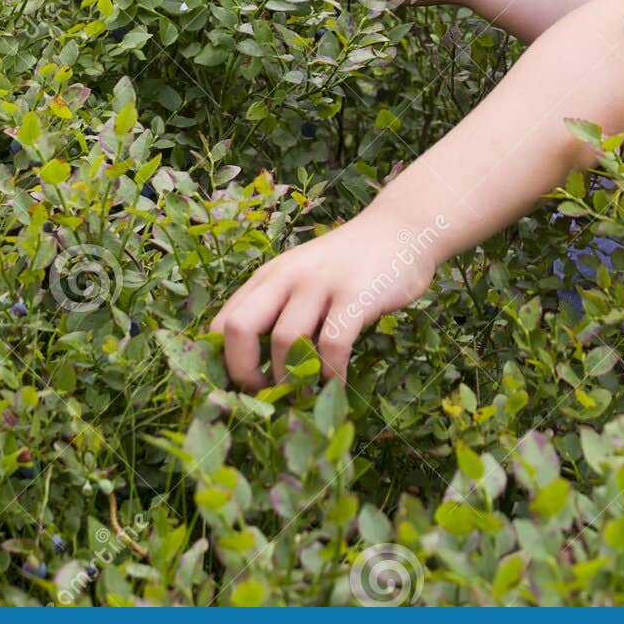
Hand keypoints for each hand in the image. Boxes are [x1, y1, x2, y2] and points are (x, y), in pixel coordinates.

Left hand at [208, 211, 436, 388]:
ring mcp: (321, 283)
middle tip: (266, 395)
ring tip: (304, 394)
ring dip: (292, 379)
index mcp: (269, 276)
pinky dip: (330, 374)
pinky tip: (335, 383)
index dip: (224, 363)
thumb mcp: (303, 276)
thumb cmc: (349, 263)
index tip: (243, 386)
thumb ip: (280, 307)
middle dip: (244, 373)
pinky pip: (333, 345)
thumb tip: (255, 367)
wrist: (401, 228)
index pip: (223, 322)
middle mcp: (287, 276)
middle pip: (240, 328)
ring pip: (287, 341)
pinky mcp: (356, 294)